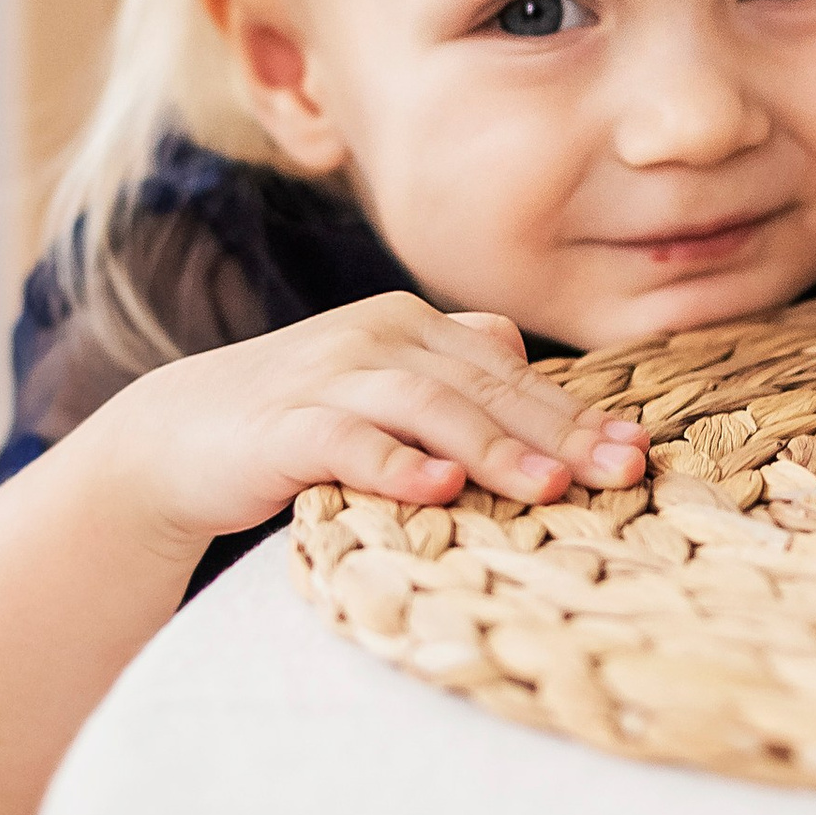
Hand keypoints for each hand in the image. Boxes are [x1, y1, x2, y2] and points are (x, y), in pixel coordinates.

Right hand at [98, 294, 647, 559]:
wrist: (176, 437)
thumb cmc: (297, 417)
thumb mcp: (379, 381)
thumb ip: (446, 364)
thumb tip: (517, 350)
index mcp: (410, 327)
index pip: (510, 372)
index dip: (576, 411)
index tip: (638, 451)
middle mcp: (376, 339)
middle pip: (484, 386)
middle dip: (559, 431)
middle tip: (622, 472)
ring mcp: (329, 377)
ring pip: (427, 407)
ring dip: (492, 447)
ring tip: (550, 486)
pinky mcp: (283, 425)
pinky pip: (346, 441)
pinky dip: (393, 463)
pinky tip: (436, 487)